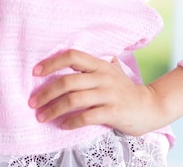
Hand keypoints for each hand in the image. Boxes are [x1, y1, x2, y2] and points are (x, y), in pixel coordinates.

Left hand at [28, 49, 161, 134]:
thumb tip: (70, 58)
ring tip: (42, 117)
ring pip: (74, 99)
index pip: (73, 56)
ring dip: (54, 109)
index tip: (35, 72)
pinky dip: (71, 122)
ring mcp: (108, 94)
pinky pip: (86, 116)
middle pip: (68, 81)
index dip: (52, 62)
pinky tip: (63, 126)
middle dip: (46, 93)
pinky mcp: (113, 111)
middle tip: (33, 103)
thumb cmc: (125, 90)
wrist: (149, 107)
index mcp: (100, 64)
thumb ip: (93, 66)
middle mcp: (103, 76)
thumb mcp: (111, 71)